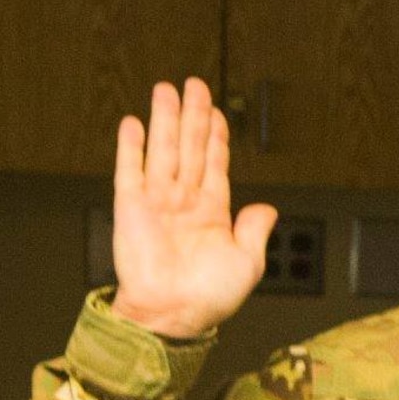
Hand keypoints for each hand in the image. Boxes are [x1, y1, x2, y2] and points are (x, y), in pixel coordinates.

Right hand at [109, 78, 276, 339]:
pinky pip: (130, 171)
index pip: (214, 163)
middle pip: (189, 147)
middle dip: (193, 115)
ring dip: (165, 119)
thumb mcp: (248, 263)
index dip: (216, 136)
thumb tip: (268, 208)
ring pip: (163, 150)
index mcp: (212, 212)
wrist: (172, 315)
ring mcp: (157, 202)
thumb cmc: (208, 297)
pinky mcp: (131, 208)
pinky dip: (132, 147)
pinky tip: (134, 124)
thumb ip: (255, 231)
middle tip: (195, 84)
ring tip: (167, 90)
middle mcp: (184, 201)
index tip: (217, 112)